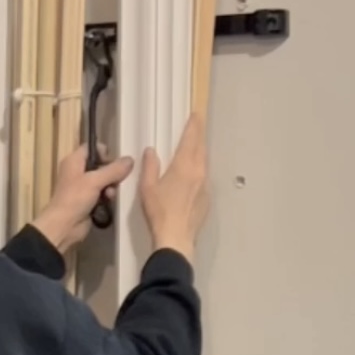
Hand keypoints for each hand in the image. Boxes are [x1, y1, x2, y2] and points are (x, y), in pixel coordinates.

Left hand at [33, 144, 133, 254]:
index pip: (92, 148)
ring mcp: (82, 186)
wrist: (64, 225)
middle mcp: (77, 171)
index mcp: (74, 161)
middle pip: (100, 164)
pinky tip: (108, 202)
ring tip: (110, 195)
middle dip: (111, 172)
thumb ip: (113, 170)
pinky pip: (102, 193)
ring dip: (110, 186)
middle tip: (115, 181)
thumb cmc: (75, 198)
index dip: (104, 152)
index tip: (114, 162)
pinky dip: (106, 196)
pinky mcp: (88, 199)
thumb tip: (130, 159)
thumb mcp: (95, 181)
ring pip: (103, 180)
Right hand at [139, 113, 208, 261]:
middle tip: (197, 126)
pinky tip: (193, 175)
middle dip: (199, 136)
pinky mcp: (207, 199)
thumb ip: (150, 166)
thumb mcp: (147, 187)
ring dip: (200, 153)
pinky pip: (204, 178)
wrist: (176, 238)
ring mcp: (205, 186)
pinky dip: (199, 170)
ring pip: (204, 163)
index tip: (196, 115)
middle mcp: (199, 173)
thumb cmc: (159, 211)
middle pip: (201, 149)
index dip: (194, 126)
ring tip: (194, 147)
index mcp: (185, 166)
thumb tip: (151, 151)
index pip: (191, 139)